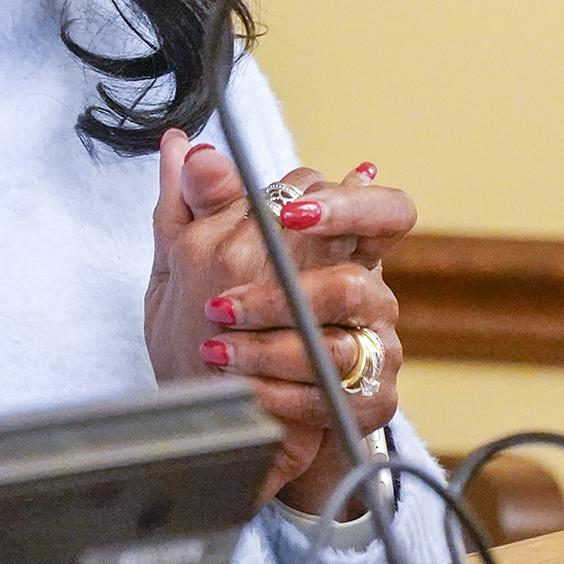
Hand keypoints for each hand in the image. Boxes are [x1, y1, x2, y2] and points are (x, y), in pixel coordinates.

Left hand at [145, 129, 413, 510]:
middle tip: (221, 306)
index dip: (347, 204)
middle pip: (354, 280)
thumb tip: (184, 142)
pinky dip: (278, 393)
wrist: (228, 421)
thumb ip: (194, 204)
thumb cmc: (217, 333)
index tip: (290, 215)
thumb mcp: (192, 265)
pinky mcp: (374, 404)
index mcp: (335, 248)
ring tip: (215, 352)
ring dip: (268, 347)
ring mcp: (377, 349)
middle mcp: (367, 293)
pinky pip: (333, 394)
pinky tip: (240, 391)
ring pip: (340, 339)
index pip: (380, 208)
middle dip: (284, 292)